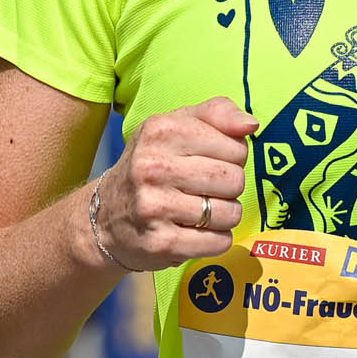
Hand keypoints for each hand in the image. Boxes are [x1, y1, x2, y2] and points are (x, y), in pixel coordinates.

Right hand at [86, 98, 254, 271]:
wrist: (105, 218)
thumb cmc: (153, 165)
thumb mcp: (175, 126)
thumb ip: (217, 114)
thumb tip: (251, 125)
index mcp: (160, 130)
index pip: (235, 147)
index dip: (232, 157)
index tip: (211, 161)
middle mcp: (153, 167)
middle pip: (234, 180)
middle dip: (229, 187)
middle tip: (206, 188)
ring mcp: (154, 207)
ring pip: (230, 213)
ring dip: (224, 215)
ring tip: (200, 210)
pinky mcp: (161, 243)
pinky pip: (219, 242)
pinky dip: (216, 239)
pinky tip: (195, 231)